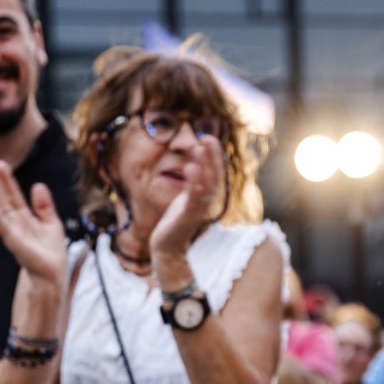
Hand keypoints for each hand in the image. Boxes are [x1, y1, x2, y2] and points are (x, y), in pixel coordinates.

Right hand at [0, 159, 66, 288]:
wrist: (52, 274)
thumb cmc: (51, 251)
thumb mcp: (52, 222)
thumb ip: (44, 205)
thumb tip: (38, 185)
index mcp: (25, 216)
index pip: (13, 193)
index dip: (6, 178)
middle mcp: (15, 221)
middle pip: (3, 196)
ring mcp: (12, 230)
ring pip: (0, 205)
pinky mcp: (12, 240)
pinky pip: (1, 222)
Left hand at [150, 136, 223, 257]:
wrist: (168, 246)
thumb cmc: (176, 222)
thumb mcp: (185, 199)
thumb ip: (192, 184)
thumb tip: (193, 164)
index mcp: (207, 196)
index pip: (215, 172)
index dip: (214, 155)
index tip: (209, 138)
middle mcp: (206, 201)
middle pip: (213, 175)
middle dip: (212, 156)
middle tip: (208, 137)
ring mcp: (198, 208)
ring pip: (206, 183)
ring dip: (203, 165)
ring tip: (198, 148)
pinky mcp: (188, 214)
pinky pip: (193, 195)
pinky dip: (193, 181)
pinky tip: (189, 167)